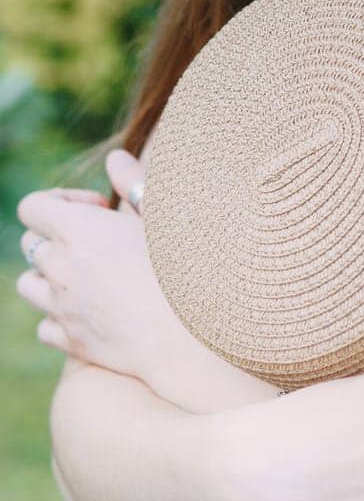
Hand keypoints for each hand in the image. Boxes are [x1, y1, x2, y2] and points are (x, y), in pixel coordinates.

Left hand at [15, 151, 272, 412]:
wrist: (197, 332)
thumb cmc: (190, 265)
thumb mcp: (167, 213)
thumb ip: (134, 182)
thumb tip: (114, 158)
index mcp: (79, 230)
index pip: (33, 206)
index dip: (62, 200)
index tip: (100, 208)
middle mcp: (61, 269)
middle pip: (30, 243)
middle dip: (58, 237)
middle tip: (102, 242)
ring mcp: (62, 308)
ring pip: (29, 285)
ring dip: (51, 276)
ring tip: (91, 275)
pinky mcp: (72, 342)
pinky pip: (45, 326)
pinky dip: (61, 317)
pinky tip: (95, 311)